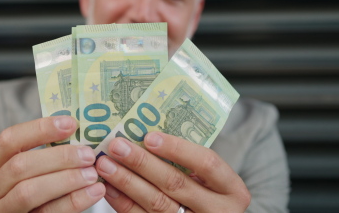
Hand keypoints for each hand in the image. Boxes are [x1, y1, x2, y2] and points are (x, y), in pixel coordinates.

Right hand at [0, 116, 104, 211]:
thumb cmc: (33, 196)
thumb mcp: (27, 175)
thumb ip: (45, 158)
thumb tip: (79, 133)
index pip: (9, 139)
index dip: (40, 129)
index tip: (71, 123)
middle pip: (20, 166)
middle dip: (58, 157)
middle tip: (88, 154)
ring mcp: (1, 211)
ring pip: (29, 191)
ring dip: (65, 179)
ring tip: (92, 174)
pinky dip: (73, 202)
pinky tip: (93, 192)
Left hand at [95, 132, 250, 211]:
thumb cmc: (206, 192)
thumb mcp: (209, 178)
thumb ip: (188, 161)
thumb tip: (144, 133)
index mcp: (232, 190)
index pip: (207, 163)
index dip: (178, 148)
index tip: (149, 137)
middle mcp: (218, 211)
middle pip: (176, 183)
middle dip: (142, 163)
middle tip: (117, 146)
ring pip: (156, 204)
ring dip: (126, 182)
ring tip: (106, 164)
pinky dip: (123, 203)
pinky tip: (109, 188)